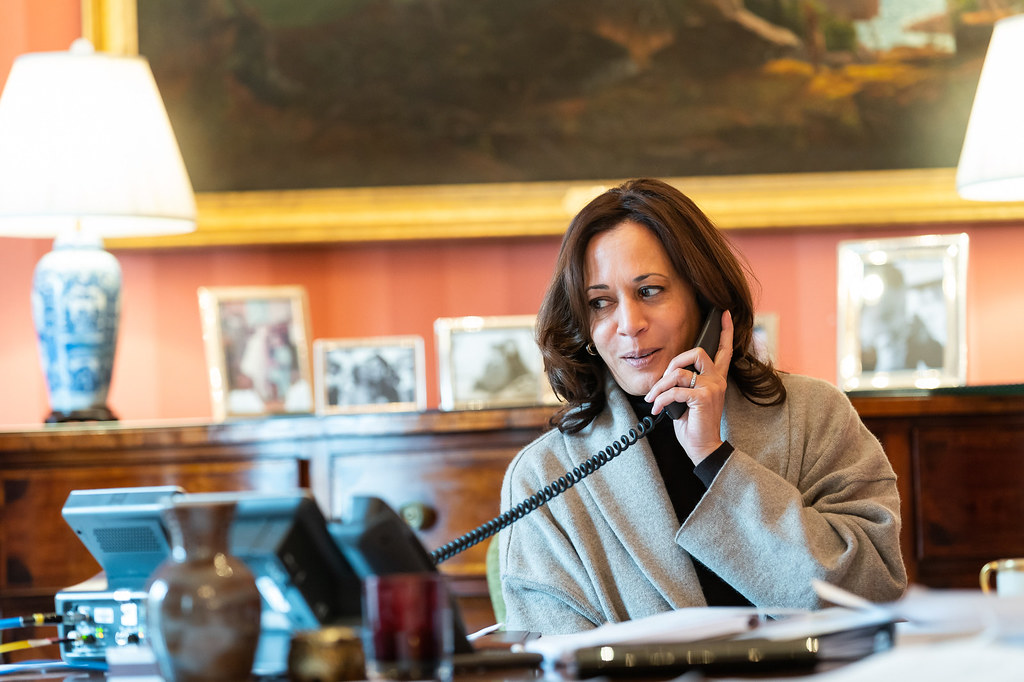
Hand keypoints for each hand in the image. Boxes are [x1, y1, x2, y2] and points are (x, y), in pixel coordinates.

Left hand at [644, 310, 733, 463]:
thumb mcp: (688, 400)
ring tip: (653, 400)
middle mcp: (717, 380)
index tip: (724, 314)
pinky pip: (674, 390)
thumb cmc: (694, 425)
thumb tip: (667, 376)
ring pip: (678, 373)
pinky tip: (656, 409)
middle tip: (663, 380)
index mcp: (716, 379)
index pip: (725, 350)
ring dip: (659, 387)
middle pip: (696, 352)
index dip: (725, 331)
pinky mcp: (704, 397)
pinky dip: (660, 400)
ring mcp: (712, 388)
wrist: (703, 447)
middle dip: (673, 362)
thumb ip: (684, 383)